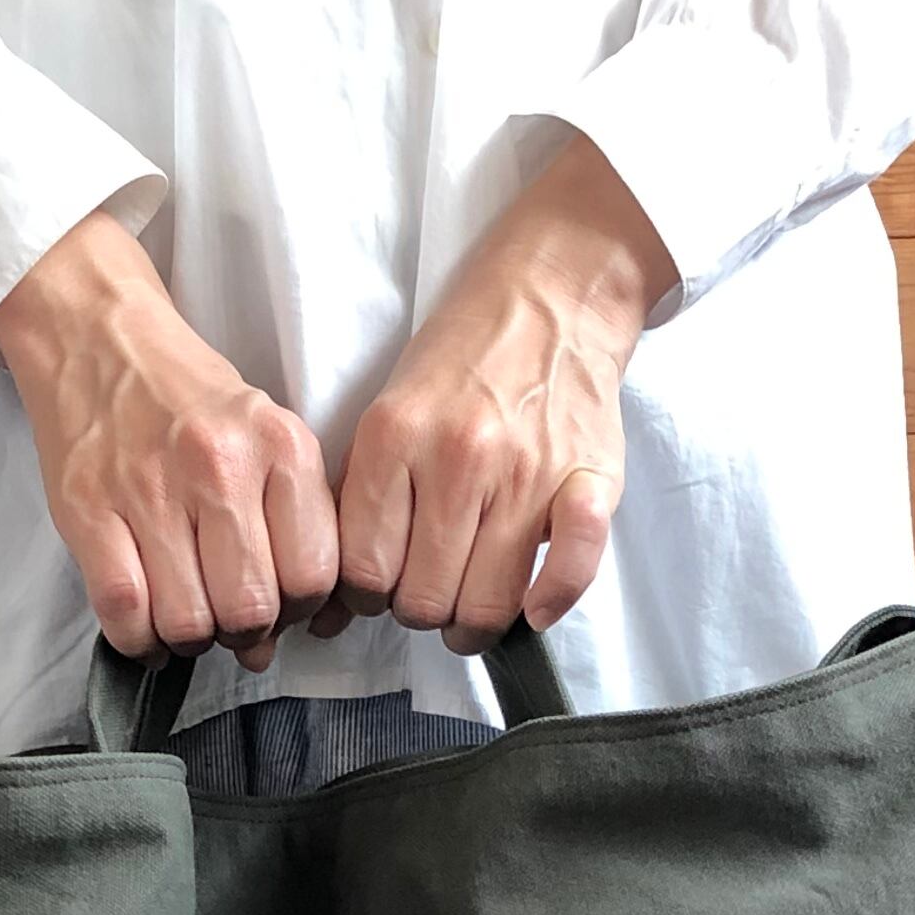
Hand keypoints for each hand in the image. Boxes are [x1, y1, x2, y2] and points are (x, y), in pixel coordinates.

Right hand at [0, 206, 338, 664]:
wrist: (99, 335)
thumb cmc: (189, 401)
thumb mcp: (267, 438)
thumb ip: (286, 529)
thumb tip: (271, 644)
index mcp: (280, 447)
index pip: (313, 576)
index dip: (297, 609)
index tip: (277, 605)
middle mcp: (220, 466)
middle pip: (249, 609)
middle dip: (242, 633)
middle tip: (226, 617)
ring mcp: (149, 488)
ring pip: (187, 621)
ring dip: (189, 639)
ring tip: (184, 617)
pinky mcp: (88, 509)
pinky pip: (124, 612)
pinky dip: (137, 640)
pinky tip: (145, 629)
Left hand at [312, 132, 677, 656]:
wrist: (552, 295)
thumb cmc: (462, 362)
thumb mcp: (387, 414)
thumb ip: (359, 502)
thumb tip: (324, 613)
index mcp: (395, 438)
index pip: (363, 572)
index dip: (368, 597)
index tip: (383, 587)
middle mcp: (458, 457)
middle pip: (423, 600)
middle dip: (423, 610)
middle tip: (433, 590)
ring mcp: (528, 472)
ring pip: (487, 604)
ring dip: (476, 619)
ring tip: (475, 599)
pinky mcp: (590, 479)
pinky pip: (572, 568)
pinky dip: (552, 599)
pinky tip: (534, 606)